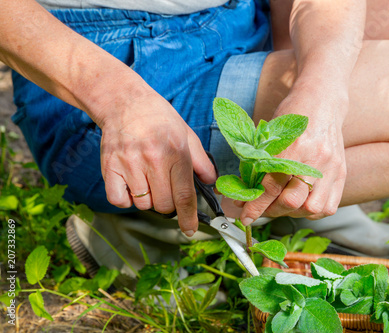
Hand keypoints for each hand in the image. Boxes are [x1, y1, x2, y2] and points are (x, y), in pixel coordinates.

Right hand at [99, 92, 215, 235]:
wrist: (125, 102)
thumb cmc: (159, 118)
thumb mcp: (187, 135)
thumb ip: (201, 162)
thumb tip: (212, 184)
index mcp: (175, 153)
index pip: (184, 195)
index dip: (189, 217)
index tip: (190, 229)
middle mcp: (153, 160)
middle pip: (164, 204)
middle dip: (169, 203)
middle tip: (166, 187)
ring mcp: (129, 164)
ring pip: (143, 204)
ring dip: (149, 200)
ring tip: (148, 179)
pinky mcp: (110, 167)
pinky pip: (119, 200)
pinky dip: (127, 199)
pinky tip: (132, 185)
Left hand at [239, 90, 346, 223]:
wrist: (323, 101)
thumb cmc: (293, 115)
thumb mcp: (270, 135)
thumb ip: (258, 164)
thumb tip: (243, 194)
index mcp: (293, 147)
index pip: (271, 186)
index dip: (255, 205)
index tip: (245, 216)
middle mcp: (315, 159)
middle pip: (292, 201)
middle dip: (271, 210)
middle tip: (260, 208)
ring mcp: (332, 168)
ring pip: (311, 208)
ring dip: (291, 212)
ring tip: (279, 205)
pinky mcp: (341, 173)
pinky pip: (328, 207)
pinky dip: (311, 211)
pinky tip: (300, 204)